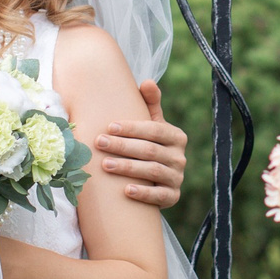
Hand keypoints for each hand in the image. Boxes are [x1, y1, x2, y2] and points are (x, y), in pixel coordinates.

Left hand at [94, 81, 187, 209]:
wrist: (156, 180)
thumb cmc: (148, 146)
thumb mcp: (151, 125)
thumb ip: (150, 104)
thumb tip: (147, 81)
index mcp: (176, 136)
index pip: (154, 130)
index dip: (132, 128)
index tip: (109, 127)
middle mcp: (180, 157)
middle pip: (150, 150)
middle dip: (122, 146)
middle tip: (99, 143)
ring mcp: (177, 178)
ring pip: (153, 171)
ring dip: (128, 168)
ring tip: (105, 165)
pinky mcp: (173, 197)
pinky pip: (160, 196)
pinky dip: (144, 193)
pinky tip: (126, 190)